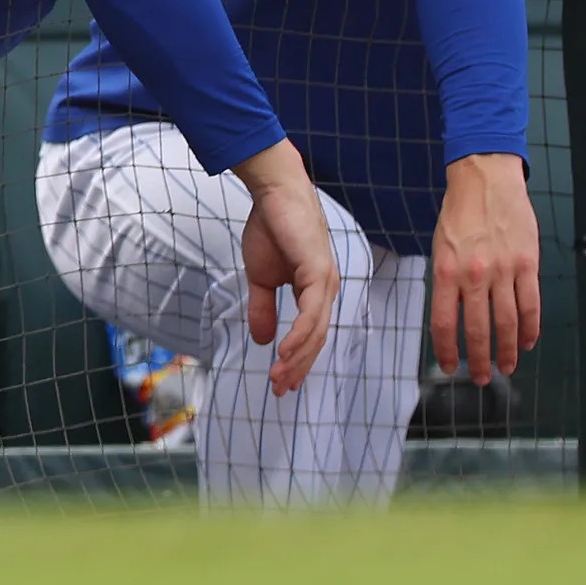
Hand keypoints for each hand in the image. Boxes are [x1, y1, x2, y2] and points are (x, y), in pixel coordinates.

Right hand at [232, 140, 341, 395]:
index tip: (281, 383)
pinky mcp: (318, 273)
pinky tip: (284, 351)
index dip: (297, 361)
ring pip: (316, 331)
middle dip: (298, 368)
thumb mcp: (260, 277)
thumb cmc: (270, 228)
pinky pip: (311, 313)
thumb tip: (262, 340)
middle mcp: (325, 290)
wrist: (274, 194)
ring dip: (297, 358)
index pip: (309, 334)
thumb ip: (263, 308)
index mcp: (314, 291)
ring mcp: (325, 282)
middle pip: (316, 340)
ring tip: (279, 378)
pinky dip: (299, 335)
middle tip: (280, 390)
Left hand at [431, 152, 541, 383]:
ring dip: (507, 351)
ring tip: (506, 367)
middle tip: (480, 378)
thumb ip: (447, 281)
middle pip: (477, 330)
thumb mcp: (441, 247)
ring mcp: (503, 271)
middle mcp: (473, 275)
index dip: (447, 350)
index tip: (449, 367)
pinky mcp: (527, 265)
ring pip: (508, 323)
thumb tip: (455, 315)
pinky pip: (531, 305)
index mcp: (445, 271)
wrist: (485, 180)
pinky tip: (528, 342)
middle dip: (479, 360)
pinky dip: (531, 329)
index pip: (443, 322)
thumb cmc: (460, 213)